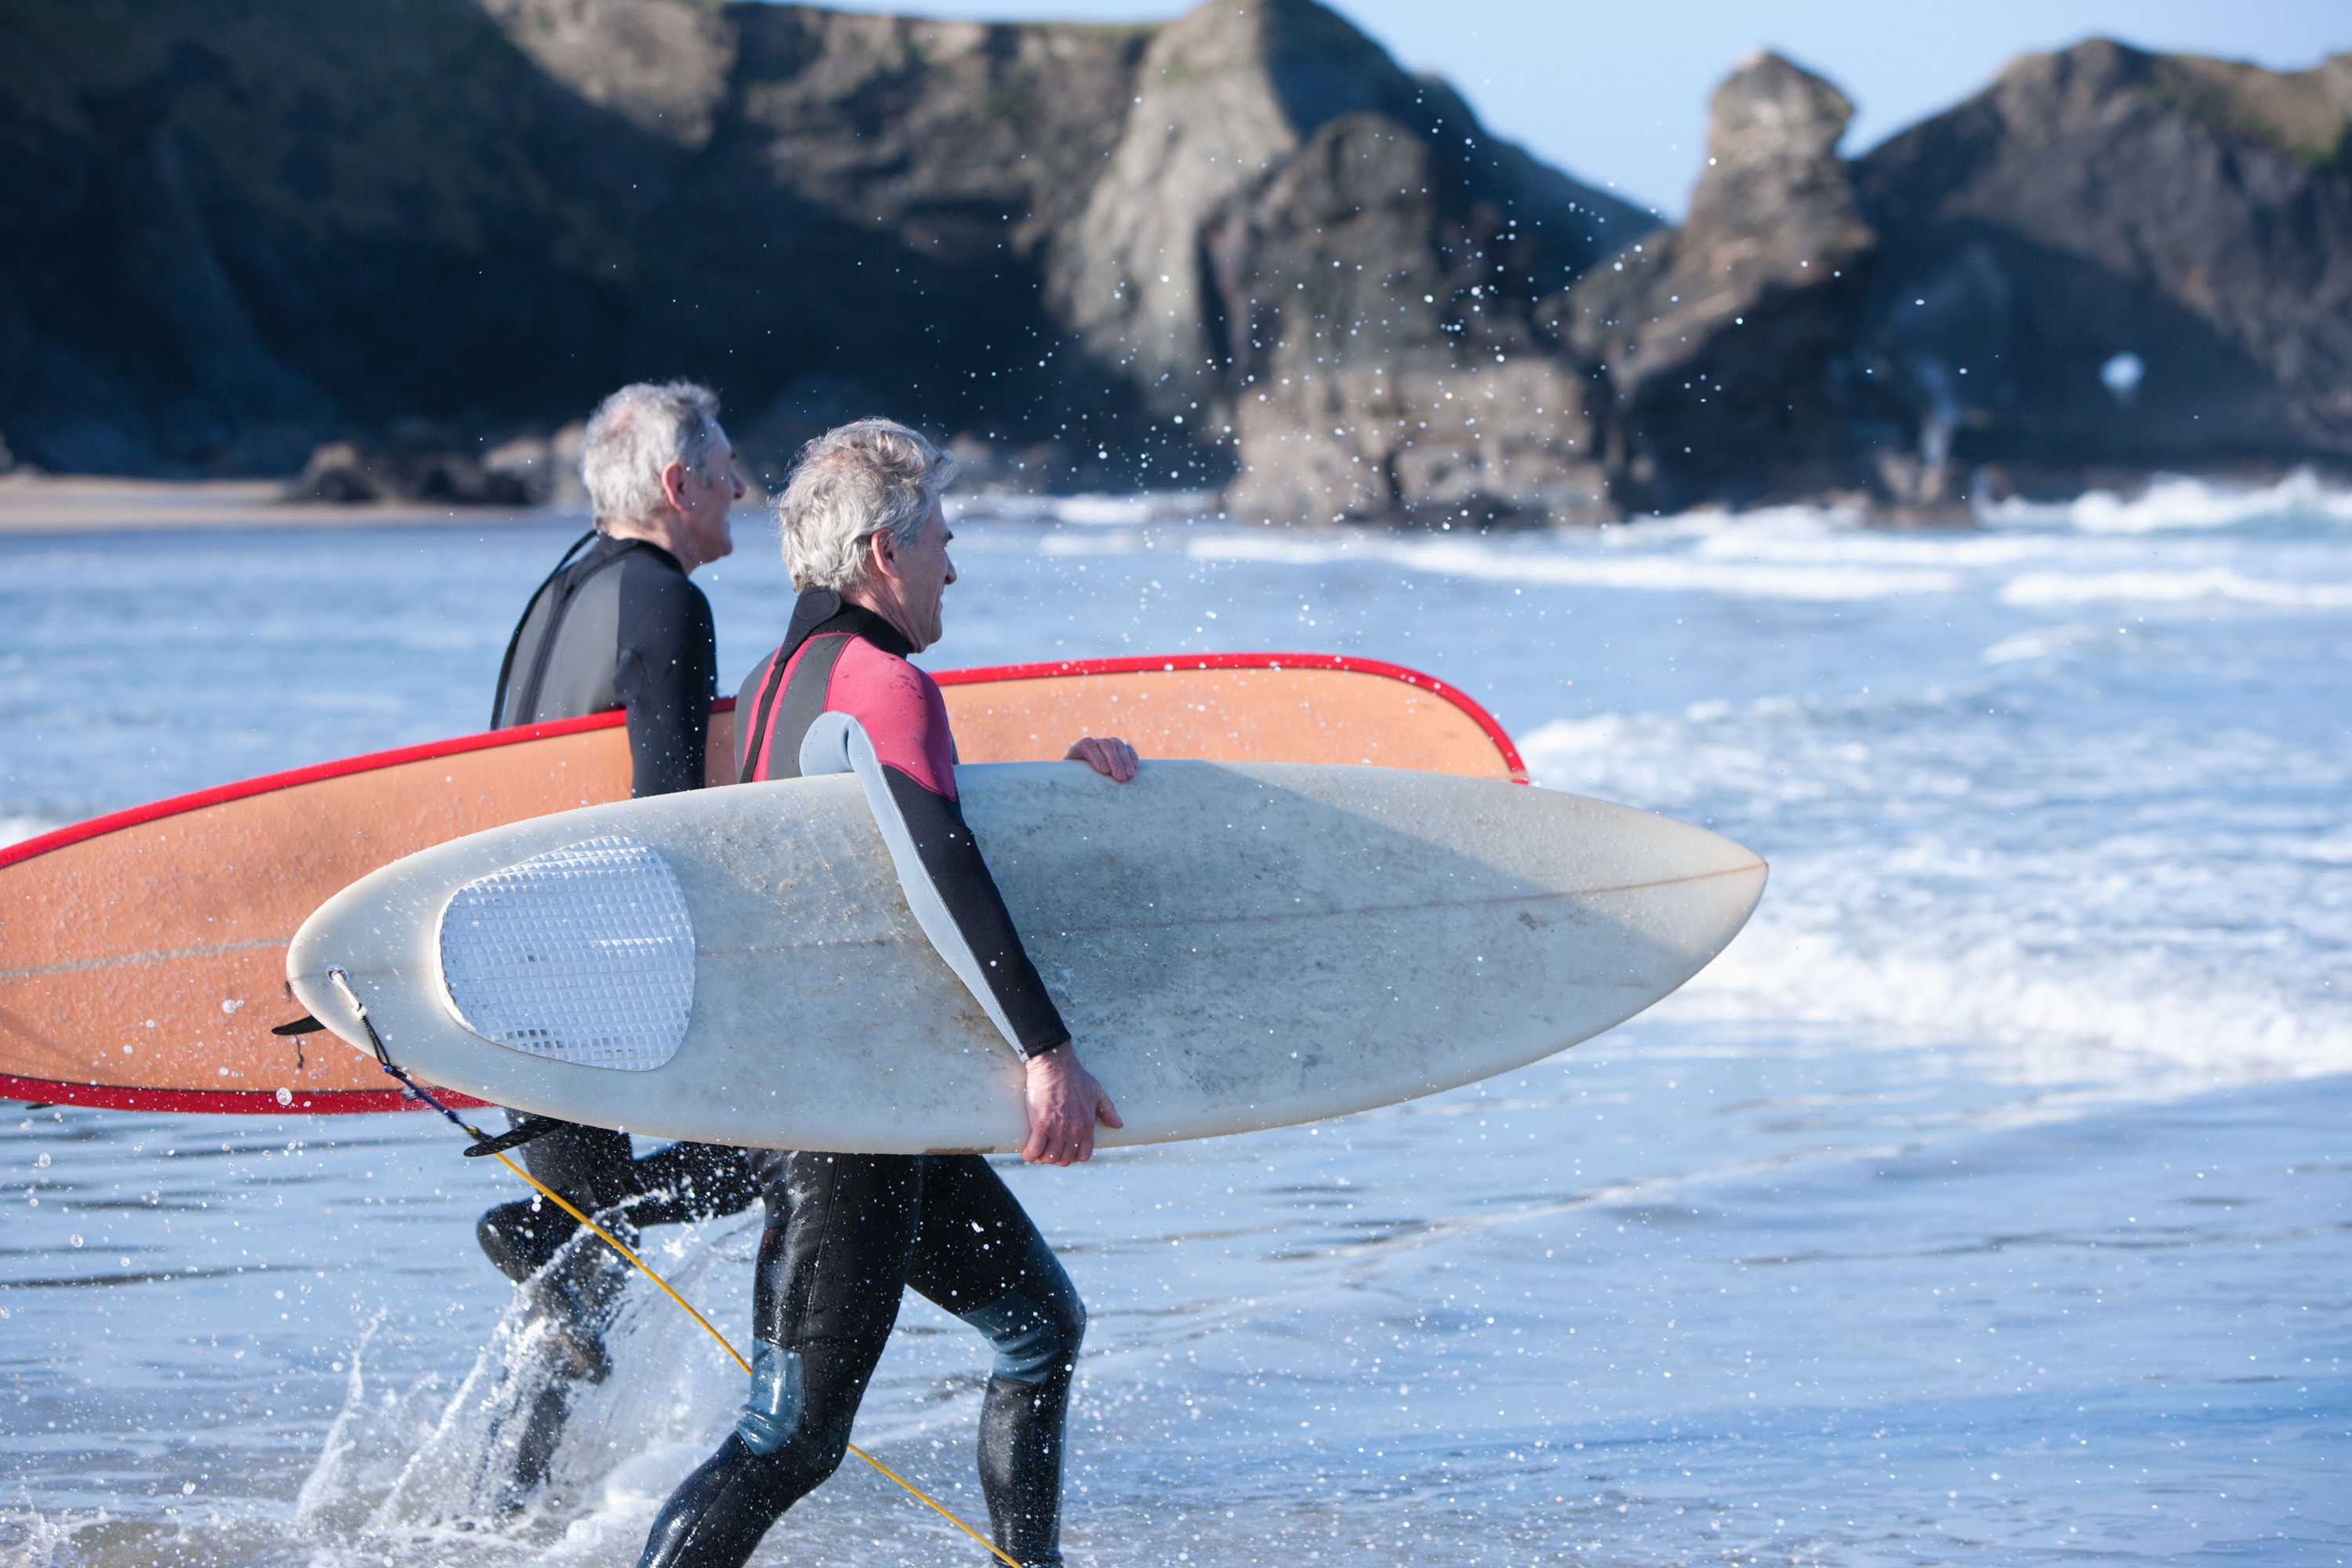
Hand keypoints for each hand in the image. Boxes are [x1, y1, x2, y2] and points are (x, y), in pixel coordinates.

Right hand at [1021, 1045, 1122, 1164]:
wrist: (1055, 1066)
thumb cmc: (1075, 1077)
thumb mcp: (1097, 1092)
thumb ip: (1109, 1110)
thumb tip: (1119, 1124)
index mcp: (1087, 1125)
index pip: (1084, 1154)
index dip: (1074, 1156)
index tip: (1066, 1151)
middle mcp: (1074, 1131)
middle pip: (1065, 1159)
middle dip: (1057, 1159)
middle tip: (1049, 1151)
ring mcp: (1057, 1129)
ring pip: (1050, 1157)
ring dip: (1043, 1158)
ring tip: (1038, 1152)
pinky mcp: (1040, 1125)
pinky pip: (1035, 1149)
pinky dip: (1030, 1155)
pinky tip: (1027, 1153)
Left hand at [1064, 735, 1138, 782]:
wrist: (1082, 776)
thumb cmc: (1074, 780)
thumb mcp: (1068, 779)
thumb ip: (1067, 780)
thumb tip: (1066, 789)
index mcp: (1080, 747)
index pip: (1088, 746)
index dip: (1096, 757)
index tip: (1104, 771)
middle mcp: (1095, 743)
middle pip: (1106, 744)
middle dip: (1114, 761)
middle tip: (1120, 778)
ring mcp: (1109, 744)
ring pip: (1118, 745)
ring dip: (1125, 760)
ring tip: (1129, 776)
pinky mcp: (1120, 749)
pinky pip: (1128, 748)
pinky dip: (1132, 757)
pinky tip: (1134, 768)